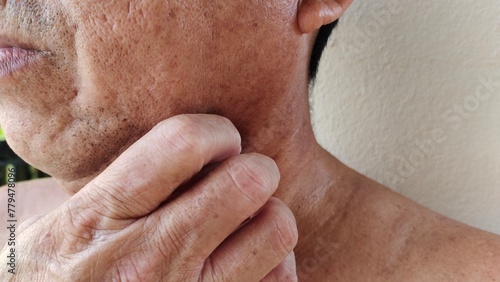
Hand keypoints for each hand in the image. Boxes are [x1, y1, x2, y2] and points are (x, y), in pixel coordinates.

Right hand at [1, 115, 297, 280]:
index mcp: (100, 216)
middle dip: (252, 168)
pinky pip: (281, 277)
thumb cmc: (53, 270)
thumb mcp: (56, 213)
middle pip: (248, 182)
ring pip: (276, 228)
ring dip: (266, 215)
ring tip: (242, 219)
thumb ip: (115, 175)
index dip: (215, 132)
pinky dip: (272, 261)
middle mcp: (146, 261)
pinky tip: (246, 257)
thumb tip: (185, 141)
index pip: (185, 143)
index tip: (217, 142)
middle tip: (238, 176)